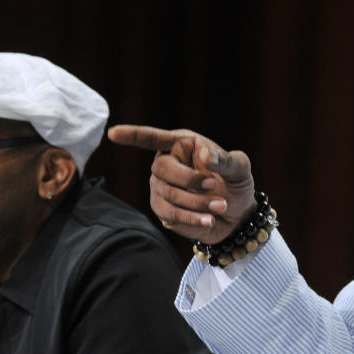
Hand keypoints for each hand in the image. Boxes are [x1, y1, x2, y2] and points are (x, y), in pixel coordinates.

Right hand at [107, 125, 255, 243]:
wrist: (237, 215)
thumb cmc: (236, 183)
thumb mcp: (240, 168)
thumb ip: (226, 160)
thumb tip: (206, 158)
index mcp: (182, 145)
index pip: (152, 138)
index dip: (132, 136)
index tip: (114, 133)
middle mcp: (167, 164)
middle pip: (161, 169)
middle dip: (188, 179)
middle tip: (214, 184)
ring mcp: (161, 188)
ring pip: (167, 194)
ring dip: (196, 202)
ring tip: (220, 206)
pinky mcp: (163, 210)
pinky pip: (170, 214)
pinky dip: (191, 218)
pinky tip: (209, 220)